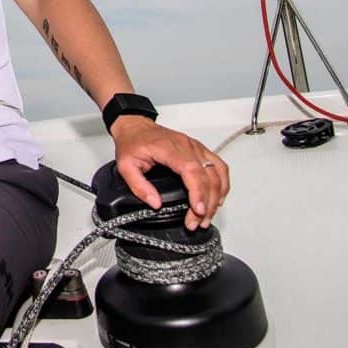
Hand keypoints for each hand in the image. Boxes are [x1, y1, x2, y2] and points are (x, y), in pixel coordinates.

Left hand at [109, 116, 229, 230]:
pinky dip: (222, 183)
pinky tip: (218, 197)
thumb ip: (139, 186)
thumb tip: (155, 203)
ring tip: (207, 215)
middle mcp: (186, 145)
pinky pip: (218, 165)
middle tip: (198, 221)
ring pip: (217, 171)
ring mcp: (195, 146)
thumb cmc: (132, 141)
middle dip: (207, 202)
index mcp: (168, 148)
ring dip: (217, 196)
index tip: (198, 210)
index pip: (191, 170)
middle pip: (208, 175)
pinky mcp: (199, 149)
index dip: (198, 192)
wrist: (135, 125)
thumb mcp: (125, 166)